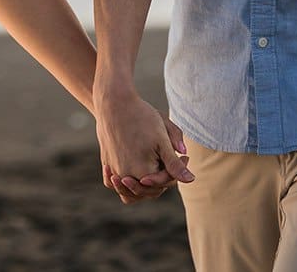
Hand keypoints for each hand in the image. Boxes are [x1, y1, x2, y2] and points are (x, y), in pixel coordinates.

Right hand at [95, 88, 193, 203]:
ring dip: (142, 187)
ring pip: (130, 192)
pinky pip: (114, 182)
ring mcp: (113, 171)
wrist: (114, 103)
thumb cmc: (141, 117)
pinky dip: (124, 183)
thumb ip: (175, 163)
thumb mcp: (162, 138)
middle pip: (150, 190)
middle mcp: (126, 176)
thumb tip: (190, 180)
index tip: (185, 156)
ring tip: (153, 171)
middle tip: (169, 158)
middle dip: (162, 178)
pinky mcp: (106, 163)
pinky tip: (134, 170)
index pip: (166, 182)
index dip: (179, 170)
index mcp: (143, 172)